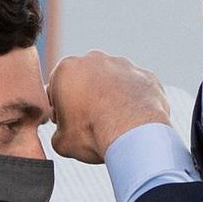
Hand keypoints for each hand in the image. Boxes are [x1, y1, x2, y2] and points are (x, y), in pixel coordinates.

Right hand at [47, 50, 170, 163]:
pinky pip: (136, 88)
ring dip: (111, 97)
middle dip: (86, 97)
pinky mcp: (146, 75)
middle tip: (92, 124)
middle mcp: (95, 59)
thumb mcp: (62, 142)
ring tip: (115, 123)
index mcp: (67, 69)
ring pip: (112, 81)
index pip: (56, 89)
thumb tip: (64, 137)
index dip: (60, 109)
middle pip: (85, 80)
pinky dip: (134, 101)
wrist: (134, 136)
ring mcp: (123, 65)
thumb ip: (59, 133)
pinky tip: (134, 120)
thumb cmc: (94, 135)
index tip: (69, 125)